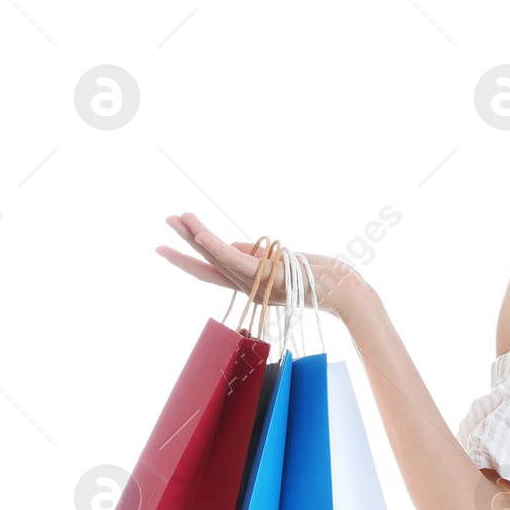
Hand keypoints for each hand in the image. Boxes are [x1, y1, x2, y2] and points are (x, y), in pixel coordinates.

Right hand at [155, 212, 368, 320]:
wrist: (345, 291)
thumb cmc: (318, 276)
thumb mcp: (282, 263)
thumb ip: (256, 256)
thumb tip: (232, 243)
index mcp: (251, 283)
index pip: (213, 268)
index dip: (190, 256)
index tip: (167, 243)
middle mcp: (249, 285)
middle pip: (209, 261)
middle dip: (185, 242)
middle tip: (164, 222)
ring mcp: (257, 281)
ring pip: (218, 256)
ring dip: (197, 235)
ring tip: (177, 218)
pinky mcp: (266, 275)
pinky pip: (236, 260)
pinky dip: (217, 247)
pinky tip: (201, 233)